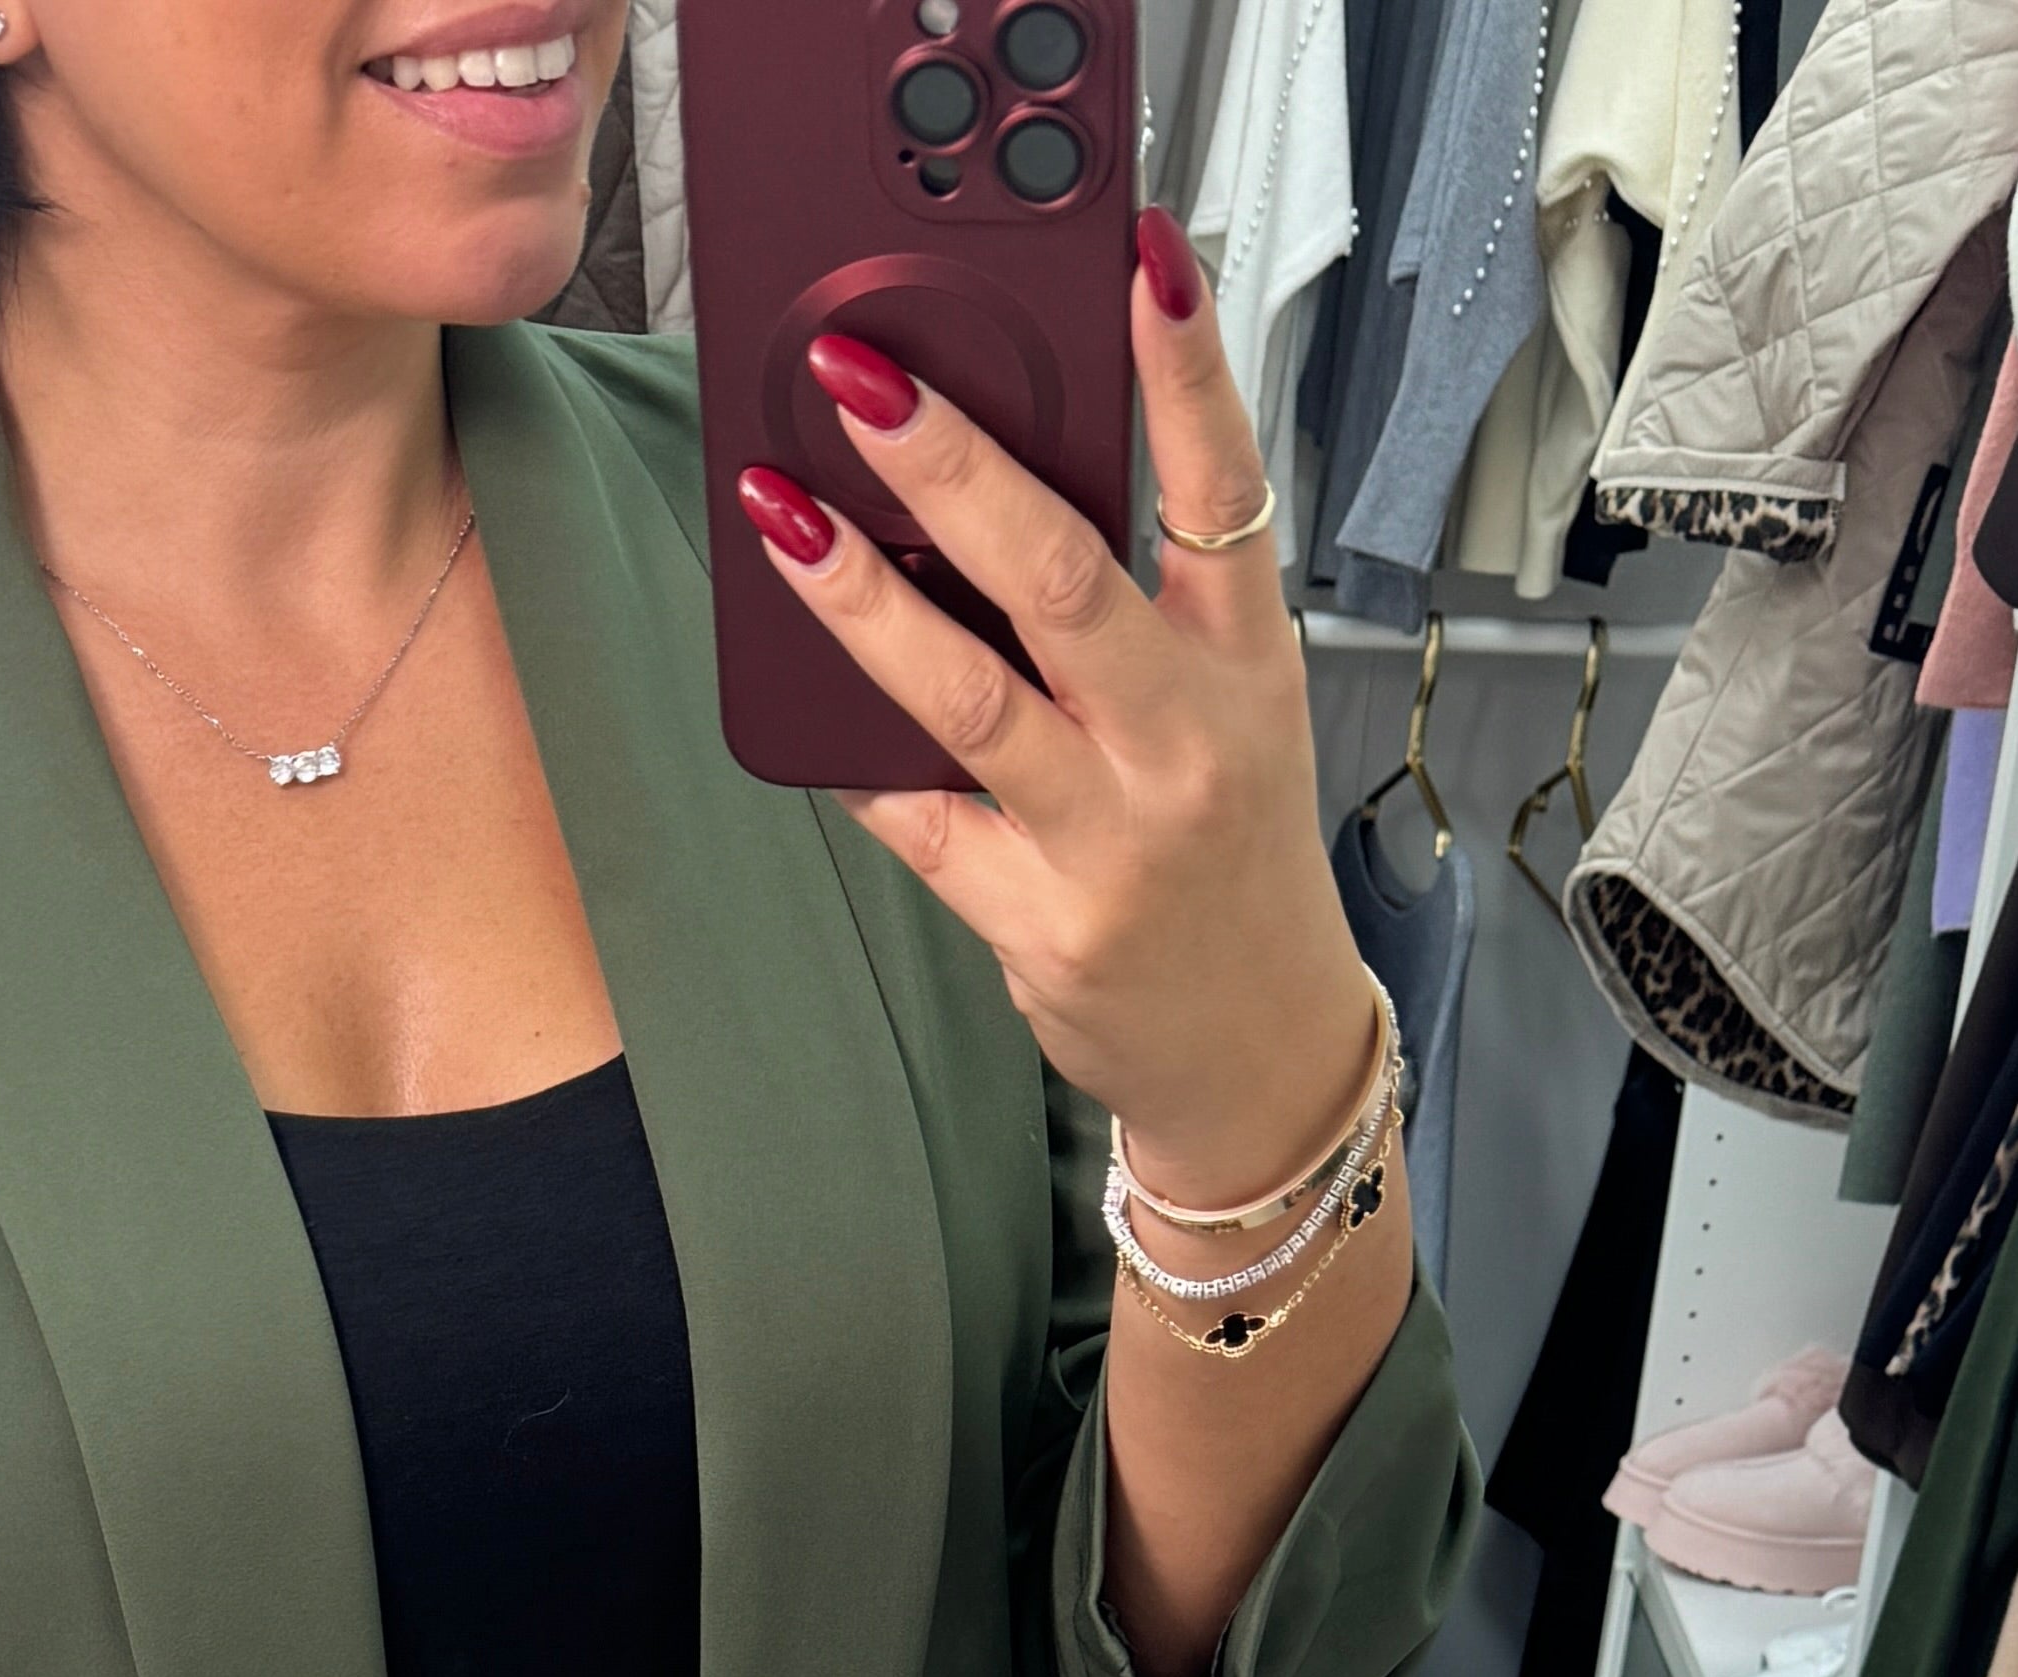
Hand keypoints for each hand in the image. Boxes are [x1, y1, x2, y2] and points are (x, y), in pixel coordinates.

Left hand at [734, 216, 1373, 1210]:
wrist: (1257, 1050)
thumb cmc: (1229, 861)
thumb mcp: (1231, 712)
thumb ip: (1146, 612)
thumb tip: (1000, 493)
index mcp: (1244, 663)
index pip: (1224, 487)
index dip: (1183, 368)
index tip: (1140, 261)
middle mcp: (1184, 742)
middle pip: (1062, 577)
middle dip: (954, 467)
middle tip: (867, 382)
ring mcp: (1111, 839)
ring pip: (969, 696)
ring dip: (862, 599)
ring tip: (785, 517)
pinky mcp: (1040, 923)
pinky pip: (921, 821)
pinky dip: (854, 755)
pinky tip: (795, 694)